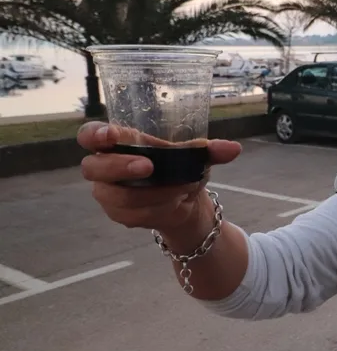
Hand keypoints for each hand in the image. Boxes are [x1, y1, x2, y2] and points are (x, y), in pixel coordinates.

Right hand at [78, 122, 241, 233]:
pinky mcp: (117, 213)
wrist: (185, 198)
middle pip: (94, 168)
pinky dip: (156, 209)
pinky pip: (131, 215)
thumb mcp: (195, 155)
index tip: (109, 135)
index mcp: (116, 142)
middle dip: (120, 167)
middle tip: (149, 167)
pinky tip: (174, 202)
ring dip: (151, 193)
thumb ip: (211, 150)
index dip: (94, 135)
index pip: (89, 135)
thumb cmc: (180, 166)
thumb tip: (234, 149)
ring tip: (181, 187)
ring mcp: (107, 192)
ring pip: (117, 196)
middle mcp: (104, 167)